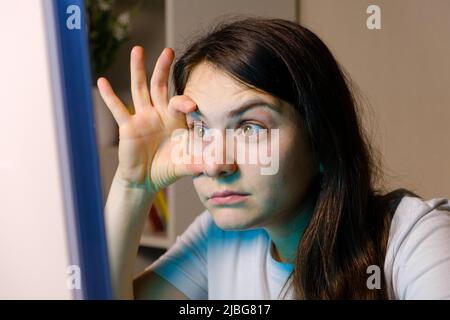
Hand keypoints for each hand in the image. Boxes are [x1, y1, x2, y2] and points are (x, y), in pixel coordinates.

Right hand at [97, 46, 201, 192]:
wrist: (146, 180)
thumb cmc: (168, 167)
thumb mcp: (186, 164)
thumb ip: (200, 163)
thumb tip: (219, 166)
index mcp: (175, 119)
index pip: (180, 102)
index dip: (184, 101)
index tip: (192, 105)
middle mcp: (158, 114)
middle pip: (160, 86)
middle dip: (163, 68)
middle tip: (168, 50)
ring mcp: (142, 118)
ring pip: (140, 89)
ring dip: (138, 70)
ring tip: (137, 50)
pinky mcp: (127, 127)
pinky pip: (117, 108)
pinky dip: (109, 96)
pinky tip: (102, 81)